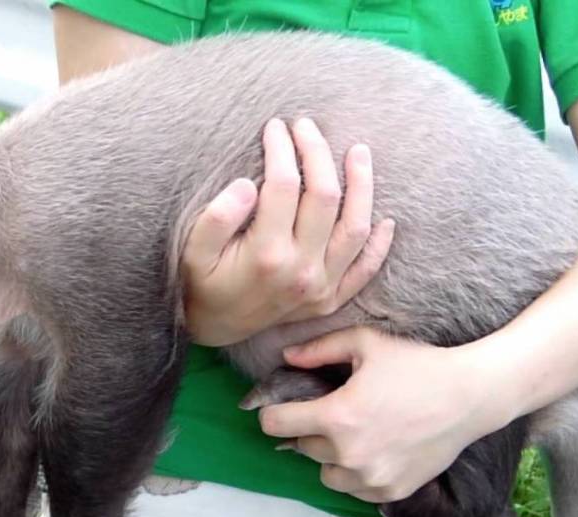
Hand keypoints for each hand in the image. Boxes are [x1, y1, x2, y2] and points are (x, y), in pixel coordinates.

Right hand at [182, 117, 394, 346]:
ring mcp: (321, 288)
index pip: (284, 186)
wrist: (214, 328)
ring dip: (362, 186)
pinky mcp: (330, 300)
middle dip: (317, 152)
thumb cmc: (202, 283)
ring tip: (358, 152)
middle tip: (306, 126)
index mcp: (267, 254)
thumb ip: (216, 217)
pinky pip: (365, 271)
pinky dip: (379, 246)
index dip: (281, 149)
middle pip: (325, 197)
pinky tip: (386, 219)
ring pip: (354, 228)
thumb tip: (248, 184)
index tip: (274, 127)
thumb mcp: (192, 251)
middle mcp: (301, 271)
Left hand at [257, 327, 507, 502]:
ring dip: (330, 457)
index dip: (273, 413)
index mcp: (337, 416)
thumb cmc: (417, 365)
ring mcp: (371, 477)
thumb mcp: (366, 343)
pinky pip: (355, 490)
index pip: (276, 424)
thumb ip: (319, 349)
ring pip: (326, 474)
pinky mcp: (391, 492)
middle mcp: (349, 454)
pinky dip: (357, 474)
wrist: (470, 397)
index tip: (282, 408)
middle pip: (301, 447)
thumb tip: (286, 358)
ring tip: (352, 435)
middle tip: (333, 413)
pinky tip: (374, 451)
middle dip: (309, 430)